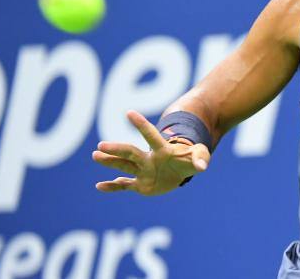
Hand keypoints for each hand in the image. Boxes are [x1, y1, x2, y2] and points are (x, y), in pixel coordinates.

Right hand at [92, 110, 210, 195]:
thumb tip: (203, 167)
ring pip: (123, 165)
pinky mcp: (140, 184)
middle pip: (131, 152)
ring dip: (110, 161)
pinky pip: (124, 186)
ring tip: (96, 155)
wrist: (181, 171)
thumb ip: (201, 158)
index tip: (129, 113)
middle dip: (117, 149)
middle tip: (101, 145)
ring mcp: (143, 171)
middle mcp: (148, 159)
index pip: (151, 135)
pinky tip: (99, 186)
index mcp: (162, 150)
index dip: (141, 125)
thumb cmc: (189, 160)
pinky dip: (112, 187)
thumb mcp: (199, 157)